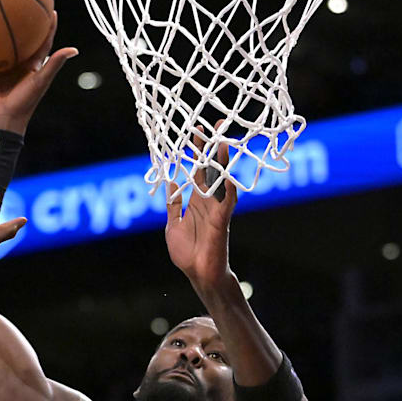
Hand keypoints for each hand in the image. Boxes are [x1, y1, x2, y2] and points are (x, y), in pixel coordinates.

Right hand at [0, 12, 77, 134]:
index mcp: (33, 65)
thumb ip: (54, 64)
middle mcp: (18, 65)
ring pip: (0, 49)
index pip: (43, 41)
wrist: (2, 120)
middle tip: (20, 4)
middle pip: (21, 40)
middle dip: (21, 24)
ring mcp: (2, 69)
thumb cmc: (25, 102)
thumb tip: (74, 49)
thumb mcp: (40, 81)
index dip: (47, 26)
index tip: (50, 8)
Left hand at [165, 131, 237, 289]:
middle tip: (215, 126)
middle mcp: (208, 201)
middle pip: (211, 169)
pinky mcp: (221, 223)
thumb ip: (173, 205)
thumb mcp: (173, 224)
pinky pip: (227, 205)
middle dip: (212, 148)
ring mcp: (217, 210)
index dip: (196, 152)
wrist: (198, 274)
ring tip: (224, 144)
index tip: (195, 131)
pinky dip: (229, 193)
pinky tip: (230, 180)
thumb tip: (171, 184)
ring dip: (222, 164)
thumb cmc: (188, 252)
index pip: (197, 170)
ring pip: (221, 181)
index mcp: (196, 200)